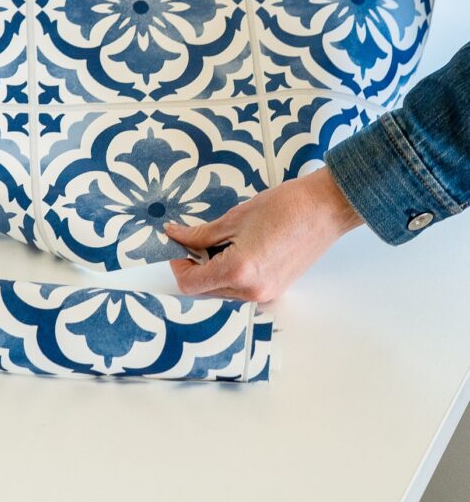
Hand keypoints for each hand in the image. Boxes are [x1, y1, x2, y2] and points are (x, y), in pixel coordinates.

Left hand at [164, 167, 361, 302]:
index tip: (177, 249)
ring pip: (224, 291)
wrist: (324, 208)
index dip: (178, 266)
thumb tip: (177, 237)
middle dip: (195, 267)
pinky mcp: (275, 289)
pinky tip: (238, 250)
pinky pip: (243, 289)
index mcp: (238, 271)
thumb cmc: (286, 207)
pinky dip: (232, 274)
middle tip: (194, 242)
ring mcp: (265, 293)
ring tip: (220, 242)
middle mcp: (251, 291)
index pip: (191, 284)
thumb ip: (201, 234)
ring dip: (214, 271)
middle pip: (206, 290)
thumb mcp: (234, 218)